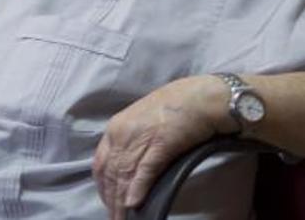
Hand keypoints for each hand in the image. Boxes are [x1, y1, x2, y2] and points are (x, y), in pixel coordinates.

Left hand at [92, 76, 236, 219]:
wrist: (204, 97)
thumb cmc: (176, 108)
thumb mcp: (143, 122)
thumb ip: (131, 143)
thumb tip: (126, 170)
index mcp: (116, 127)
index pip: (101, 164)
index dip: (102, 187)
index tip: (108, 203)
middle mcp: (123, 132)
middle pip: (111, 173)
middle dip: (111, 200)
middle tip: (114, 219)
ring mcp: (141, 137)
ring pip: (125, 175)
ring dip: (122, 202)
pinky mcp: (161, 143)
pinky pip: (145, 170)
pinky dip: (138, 188)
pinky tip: (134, 204)